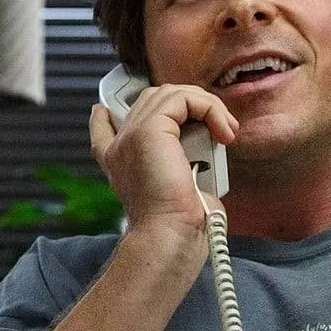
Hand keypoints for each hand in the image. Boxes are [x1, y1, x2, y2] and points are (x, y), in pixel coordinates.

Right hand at [89, 83, 238, 237]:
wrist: (169, 236)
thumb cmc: (178, 225)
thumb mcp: (179, 190)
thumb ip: (182, 166)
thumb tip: (207, 151)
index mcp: (119, 162)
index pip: (105, 125)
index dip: (116, 113)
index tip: (136, 110)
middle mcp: (119, 146)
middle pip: (154, 100)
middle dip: (190, 105)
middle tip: (219, 128)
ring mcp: (130, 135)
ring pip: (171, 94)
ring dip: (206, 106)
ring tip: (225, 130)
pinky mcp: (148, 130)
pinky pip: (183, 99)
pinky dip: (210, 108)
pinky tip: (223, 132)